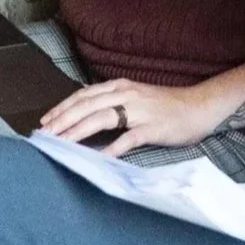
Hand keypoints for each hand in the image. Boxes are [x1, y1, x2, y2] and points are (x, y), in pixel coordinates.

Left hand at [38, 77, 217, 158]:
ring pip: (100, 119)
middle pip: (86, 106)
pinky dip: (110, 149)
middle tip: (44, 135)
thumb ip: (114, 102)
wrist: (200, 106)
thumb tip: (87, 112)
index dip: (62, 108)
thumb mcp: (137, 96)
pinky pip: (126, 139)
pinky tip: (97, 158)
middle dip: (62, 121)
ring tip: (61, 143)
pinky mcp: (152, 128)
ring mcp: (139, 111)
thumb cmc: (168, 105)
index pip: (83, 95)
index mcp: (120, 86)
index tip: (45, 121)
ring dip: (77, 132)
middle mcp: (126, 94)